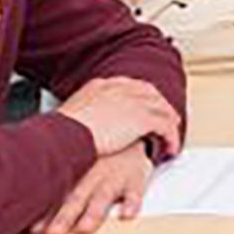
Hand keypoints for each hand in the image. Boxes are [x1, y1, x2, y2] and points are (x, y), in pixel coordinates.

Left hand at [33, 146, 152, 233]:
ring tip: (85, 228)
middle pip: (76, 196)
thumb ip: (56, 180)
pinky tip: (127, 215)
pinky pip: (135, 191)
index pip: (57, 192)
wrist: (131, 137)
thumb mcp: (75, 160)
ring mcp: (114, 175)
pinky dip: (132, 203)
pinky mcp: (135, 178)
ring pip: (103, 195)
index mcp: (74, 170)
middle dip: (65, 216)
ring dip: (94, 212)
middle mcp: (92, 173)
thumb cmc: (98, 156)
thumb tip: (24, 206)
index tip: (33, 228)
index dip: (45, 210)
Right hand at [57, 75, 180, 159]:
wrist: (66, 135)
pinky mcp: (143, 118)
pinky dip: (171, 137)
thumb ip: (83, 115)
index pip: (129, 86)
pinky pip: (165, 126)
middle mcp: (120, 89)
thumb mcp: (70, 115)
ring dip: (169, 123)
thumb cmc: (61, 132)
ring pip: (161, 109)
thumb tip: (82, 127)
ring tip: (172, 136)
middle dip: (160, 106)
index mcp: (101, 86)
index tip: (144, 105)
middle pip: (149, 94)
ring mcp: (133, 102)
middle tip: (168, 117)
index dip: (141, 97)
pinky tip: (170, 148)